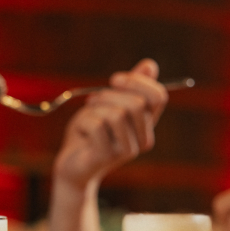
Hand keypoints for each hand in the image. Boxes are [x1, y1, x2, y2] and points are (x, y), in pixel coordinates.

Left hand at [51, 59, 167, 190]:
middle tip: (94, 101)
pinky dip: (83, 122)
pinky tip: (80, 132)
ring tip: (87, 116)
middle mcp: (143, 139)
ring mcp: (127, 150)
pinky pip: (97, 126)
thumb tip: (150, 65)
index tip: (115, 80)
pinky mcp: (108, 157)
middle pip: (137, 104)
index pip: (158, 96)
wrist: (71, 166)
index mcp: (146, 124)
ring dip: (96, 109)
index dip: (138, 81)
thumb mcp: (108, 104)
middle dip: (110, 95)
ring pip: (117, 115)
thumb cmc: (89, 132)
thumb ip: (129, 87)